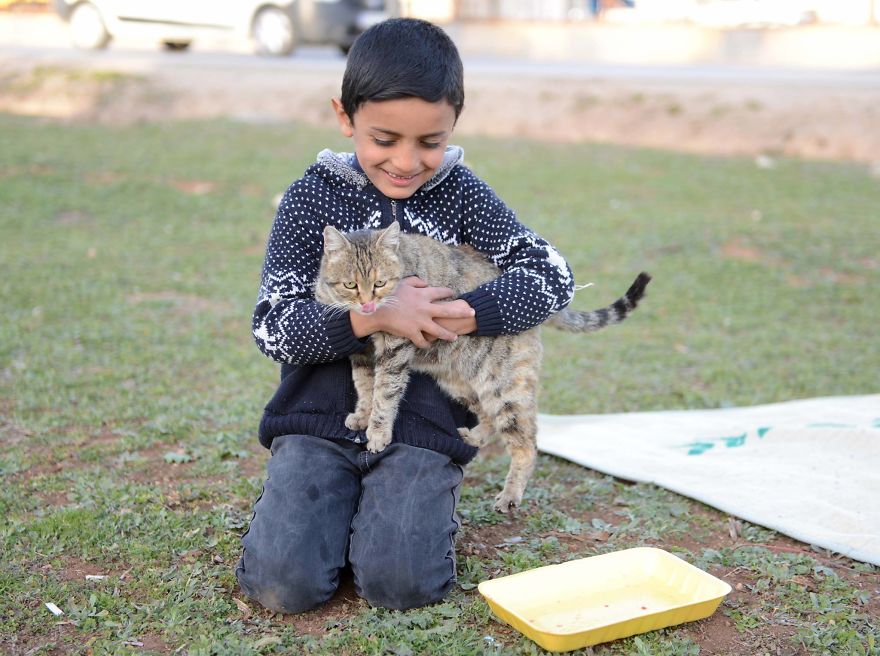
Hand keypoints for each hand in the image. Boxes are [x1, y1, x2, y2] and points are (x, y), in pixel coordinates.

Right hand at [350, 277, 474, 348]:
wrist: (376, 309)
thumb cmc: (388, 294)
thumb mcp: (402, 282)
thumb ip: (416, 281)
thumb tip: (426, 283)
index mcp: (423, 294)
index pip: (441, 292)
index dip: (448, 292)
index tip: (453, 293)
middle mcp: (425, 308)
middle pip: (448, 310)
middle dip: (461, 312)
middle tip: (472, 313)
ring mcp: (420, 322)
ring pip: (439, 330)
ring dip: (448, 335)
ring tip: (454, 337)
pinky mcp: (412, 332)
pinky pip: (422, 341)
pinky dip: (426, 344)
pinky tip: (429, 345)